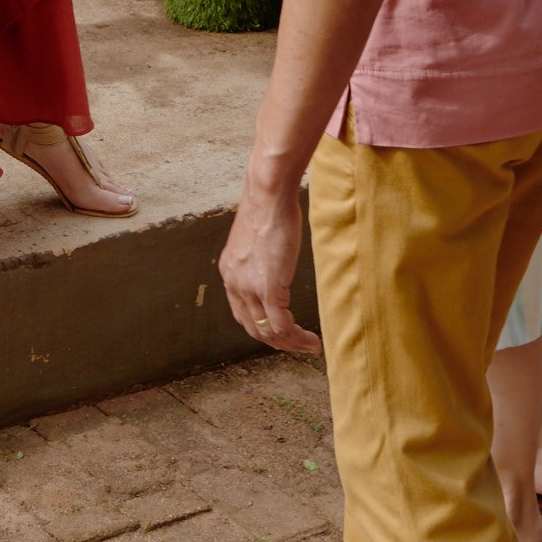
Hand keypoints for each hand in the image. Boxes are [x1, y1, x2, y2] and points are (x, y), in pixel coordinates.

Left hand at [219, 173, 318, 354]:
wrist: (268, 194)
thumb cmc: (268, 207)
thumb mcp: (256, 238)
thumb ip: (259, 257)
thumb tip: (272, 262)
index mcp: (230, 273)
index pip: (243, 313)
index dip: (262, 328)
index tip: (282, 332)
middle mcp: (235, 283)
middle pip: (253, 328)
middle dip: (277, 342)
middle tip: (297, 345)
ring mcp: (250, 287)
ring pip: (269, 331)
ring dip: (290, 344)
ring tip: (309, 346)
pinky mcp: (268, 287)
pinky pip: (282, 325)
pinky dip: (297, 338)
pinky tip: (312, 339)